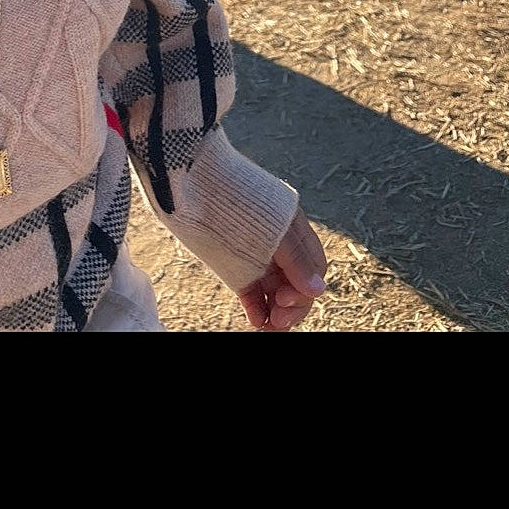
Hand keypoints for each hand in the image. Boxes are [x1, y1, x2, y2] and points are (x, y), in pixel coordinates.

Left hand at [237, 210, 327, 332]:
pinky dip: (257, 306)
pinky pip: (252, 290)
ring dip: (275, 311)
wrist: (189, 180)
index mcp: (294, 229)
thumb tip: (318, 290)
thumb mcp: (273, 229)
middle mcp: (278, 243)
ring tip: (269, 328)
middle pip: (295, 282)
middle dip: (292, 305)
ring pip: (274, 289)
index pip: (313, 268)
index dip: (306, 289)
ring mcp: (256, 253)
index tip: (287, 300)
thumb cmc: (236, 199)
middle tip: (279, 319)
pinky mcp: (233, 263)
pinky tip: (257, 320)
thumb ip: (296, 259)